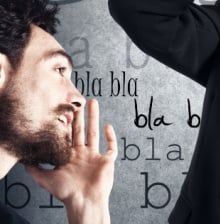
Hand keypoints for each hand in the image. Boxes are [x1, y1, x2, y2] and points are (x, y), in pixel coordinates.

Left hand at [25, 99, 116, 223]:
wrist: (84, 201)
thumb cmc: (65, 192)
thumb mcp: (45, 178)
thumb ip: (35, 167)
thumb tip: (24, 158)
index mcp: (69, 157)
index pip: (67, 136)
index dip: (66, 123)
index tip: (64, 110)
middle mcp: (82, 155)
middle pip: (82, 131)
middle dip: (81, 116)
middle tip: (80, 101)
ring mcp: (95, 157)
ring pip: (95, 133)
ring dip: (95, 118)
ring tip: (94, 103)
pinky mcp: (107, 160)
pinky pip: (111, 146)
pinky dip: (111, 137)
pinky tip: (107, 126)